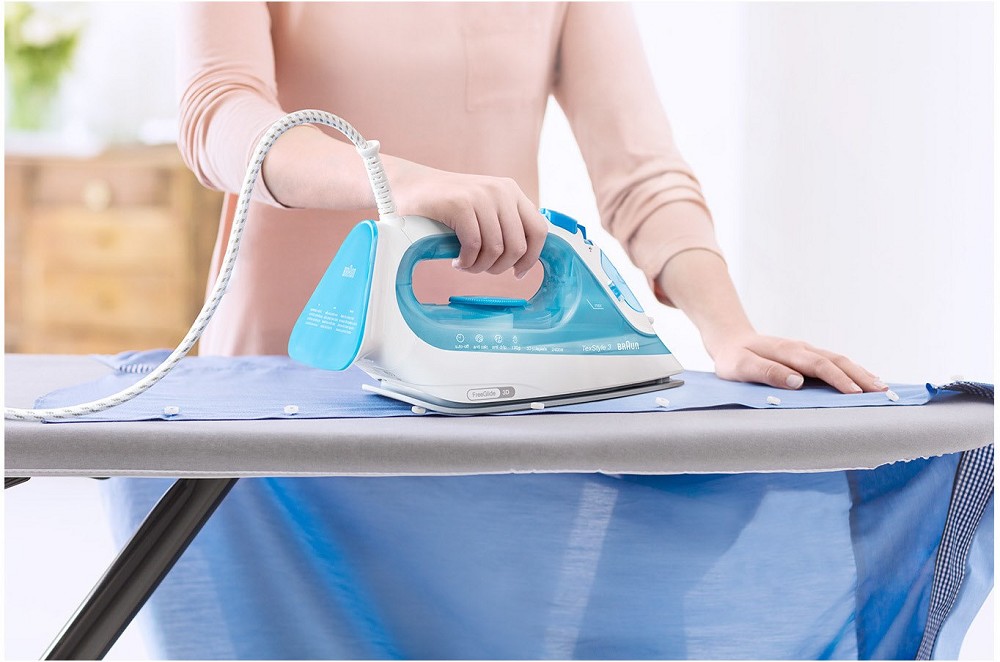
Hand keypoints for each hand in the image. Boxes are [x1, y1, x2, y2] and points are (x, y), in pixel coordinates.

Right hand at [392, 162, 548, 277]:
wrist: (409, 186)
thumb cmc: (445, 205)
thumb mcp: (483, 208)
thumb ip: (504, 225)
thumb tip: (523, 260)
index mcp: (511, 192)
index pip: (539, 229)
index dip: (531, 257)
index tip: (518, 273)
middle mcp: (501, 191)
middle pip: (518, 246)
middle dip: (500, 267)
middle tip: (482, 270)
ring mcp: (481, 196)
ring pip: (496, 250)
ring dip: (480, 267)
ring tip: (466, 266)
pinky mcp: (460, 204)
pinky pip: (474, 246)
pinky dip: (466, 261)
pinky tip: (457, 261)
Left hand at [710, 332, 887, 393]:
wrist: (731, 341)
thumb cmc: (734, 358)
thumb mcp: (741, 367)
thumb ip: (766, 372)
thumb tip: (796, 381)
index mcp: (788, 352)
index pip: (819, 366)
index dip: (839, 380)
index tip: (856, 394)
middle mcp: (801, 349)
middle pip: (837, 361)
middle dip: (860, 377)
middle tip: (882, 393)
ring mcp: (806, 351)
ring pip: (839, 360)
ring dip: (861, 373)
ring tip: (882, 388)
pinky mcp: (807, 356)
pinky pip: (833, 362)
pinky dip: (852, 371)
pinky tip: (865, 380)